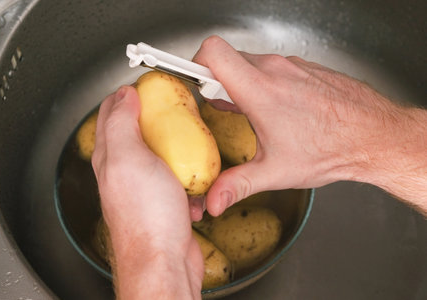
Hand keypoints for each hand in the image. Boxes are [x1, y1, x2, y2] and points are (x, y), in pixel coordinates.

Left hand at [92, 86, 202, 298]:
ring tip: (193, 152)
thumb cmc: (146, 216)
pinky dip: (189, 182)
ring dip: (180, 154)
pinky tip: (195, 190)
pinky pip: (179, 183)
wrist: (164, 261)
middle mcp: (124, 171)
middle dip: (159, 121)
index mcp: (110, 157)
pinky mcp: (165, 203)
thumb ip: (122, 124)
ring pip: (164, 157)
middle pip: (139, 132)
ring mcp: (145, 188)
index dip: (128, 94)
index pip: (112, 113)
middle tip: (178, 112)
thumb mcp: (129, 159)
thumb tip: (124, 95)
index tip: (149, 85)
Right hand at [193, 36, 426, 215]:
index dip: (195, 63)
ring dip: (242, 83)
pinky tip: (277, 108)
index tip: (194, 84)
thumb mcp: (276, 172)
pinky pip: (273, 67)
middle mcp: (274, 70)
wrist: (374, 135)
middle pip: (227, 58)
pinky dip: (264, 82)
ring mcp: (292, 66)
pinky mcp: (304, 68)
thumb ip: (237, 185)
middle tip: (224, 107)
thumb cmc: (330, 149)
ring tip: (252, 112)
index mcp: (260, 90)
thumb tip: (214, 201)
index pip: (212, 51)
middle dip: (217, 80)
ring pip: (250, 62)